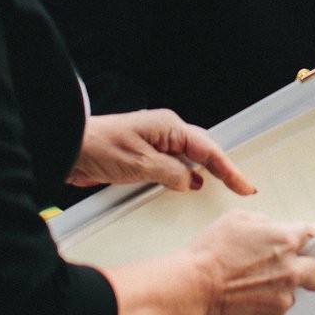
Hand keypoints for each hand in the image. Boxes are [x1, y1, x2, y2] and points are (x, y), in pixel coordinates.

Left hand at [69, 110, 254, 194]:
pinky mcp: (143, 155)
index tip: (244, 185)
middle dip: (222, 169)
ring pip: (188, 159)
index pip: (208, 150)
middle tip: (241, 187)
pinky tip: (188, 187)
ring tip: (223, 187)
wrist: (69, 149)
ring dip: (204, 173)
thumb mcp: (141, 165)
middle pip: (203, 151)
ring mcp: (154, 143)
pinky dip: (184, 177)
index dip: (229, 170)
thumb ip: (171, 174)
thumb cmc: (100, 147)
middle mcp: (164, 132)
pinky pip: (172, 166)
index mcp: (169, 127)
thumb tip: (190, 181)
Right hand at [189, 210, 314, 314]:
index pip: (312, 235)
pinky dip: (265, 305)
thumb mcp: (236, 219)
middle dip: (306, 267)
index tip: (314, 238)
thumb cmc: (210, 253)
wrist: (194, 288)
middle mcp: (291, 270)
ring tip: (249, 284)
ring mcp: (283, 297)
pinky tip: (244, 297)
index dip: (310, 236)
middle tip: (287, 268)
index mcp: (285, 241)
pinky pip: (276, 310)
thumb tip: (271, 228)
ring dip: (279, 287)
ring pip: (292, 291)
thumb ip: (263, 222)